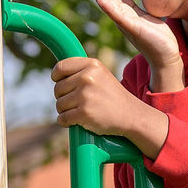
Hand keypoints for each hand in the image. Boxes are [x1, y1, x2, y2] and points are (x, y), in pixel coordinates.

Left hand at [52, 57, 169, 159]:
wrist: (131, 116)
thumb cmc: (111, 96)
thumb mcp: (100, 75)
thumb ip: (81, 71)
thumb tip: (56, 74)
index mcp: (92, 65)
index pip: (60, 68)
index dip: (56, 77)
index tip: (60, 82)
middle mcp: (88, 77)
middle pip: (58, 88)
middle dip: (63, 97)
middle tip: (78, 102)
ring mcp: (85, 95)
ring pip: (59, 104)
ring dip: (65, 111)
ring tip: (81, 111)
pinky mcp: (84, 113)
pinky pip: (63, 118)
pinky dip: (66, 122)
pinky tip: (77, 121)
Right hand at [80, 0, 184, 91]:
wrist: (165, 55)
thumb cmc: (155, 35)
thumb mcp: (142, 14)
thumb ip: (130, 4)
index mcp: (123, 11)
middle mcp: (120, 16)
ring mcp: (124, 22)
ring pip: (106, 2)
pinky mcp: (133, 29)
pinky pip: (118, 17)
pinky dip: (109, 9)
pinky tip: (101, 0)